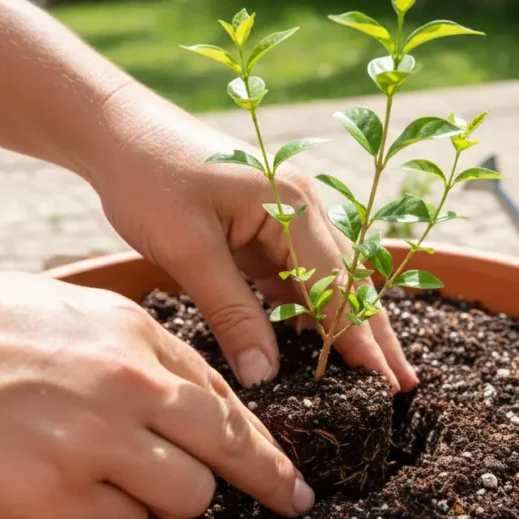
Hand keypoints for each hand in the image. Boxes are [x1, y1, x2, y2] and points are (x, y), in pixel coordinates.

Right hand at [0, 252, 312, 518]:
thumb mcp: (67, 314)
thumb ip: (135, 356)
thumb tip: (190, 408)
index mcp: (133, 333)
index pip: (224, 397)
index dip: (262, 442)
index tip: (288, 476)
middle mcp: (128, 384)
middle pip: (228, 449)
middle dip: (262, 481)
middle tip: (286, 501)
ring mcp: (94, 440)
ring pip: (186, 498)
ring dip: (165, 502)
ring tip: (116, 485)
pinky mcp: (52, 495)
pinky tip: (64, 497)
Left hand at [85, 86, 418, 391]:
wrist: (116, 132)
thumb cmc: (149, 176)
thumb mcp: (189, 249)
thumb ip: (231, 313)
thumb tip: (264, 375)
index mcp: (293, 204)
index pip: (337, 283)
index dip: (358, 337)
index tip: (382, 383)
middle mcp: (301, 209)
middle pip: (348, 282)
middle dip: (374, 335)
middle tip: (402, 386)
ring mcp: (283, 219)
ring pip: (324, 284)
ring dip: (342, 328)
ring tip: (367, 377)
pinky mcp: (260, 231)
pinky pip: (292, 280)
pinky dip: (304, 315)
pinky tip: (312, 347)